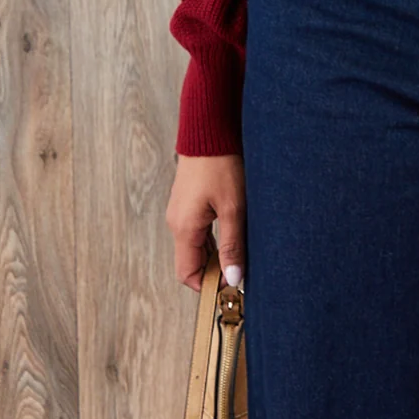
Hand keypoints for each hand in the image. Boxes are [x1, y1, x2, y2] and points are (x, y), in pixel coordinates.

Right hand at [167, 152, 244, 292]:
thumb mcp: (234, 208)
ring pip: (196, 248)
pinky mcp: (188, 205)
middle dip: (215, 272)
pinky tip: (233, 236)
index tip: (233, 285)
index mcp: (184, 228)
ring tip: (241, 253)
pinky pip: (197, 233)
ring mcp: (180, 214)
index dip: (208, 285)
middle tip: (242, 271)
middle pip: (192, 263)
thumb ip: (233, 245)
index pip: (188, 274)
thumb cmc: (221, 165)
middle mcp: (177, 224)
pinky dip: (213, 242)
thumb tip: (234, 278)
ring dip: (216, 256)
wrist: (209, 132)